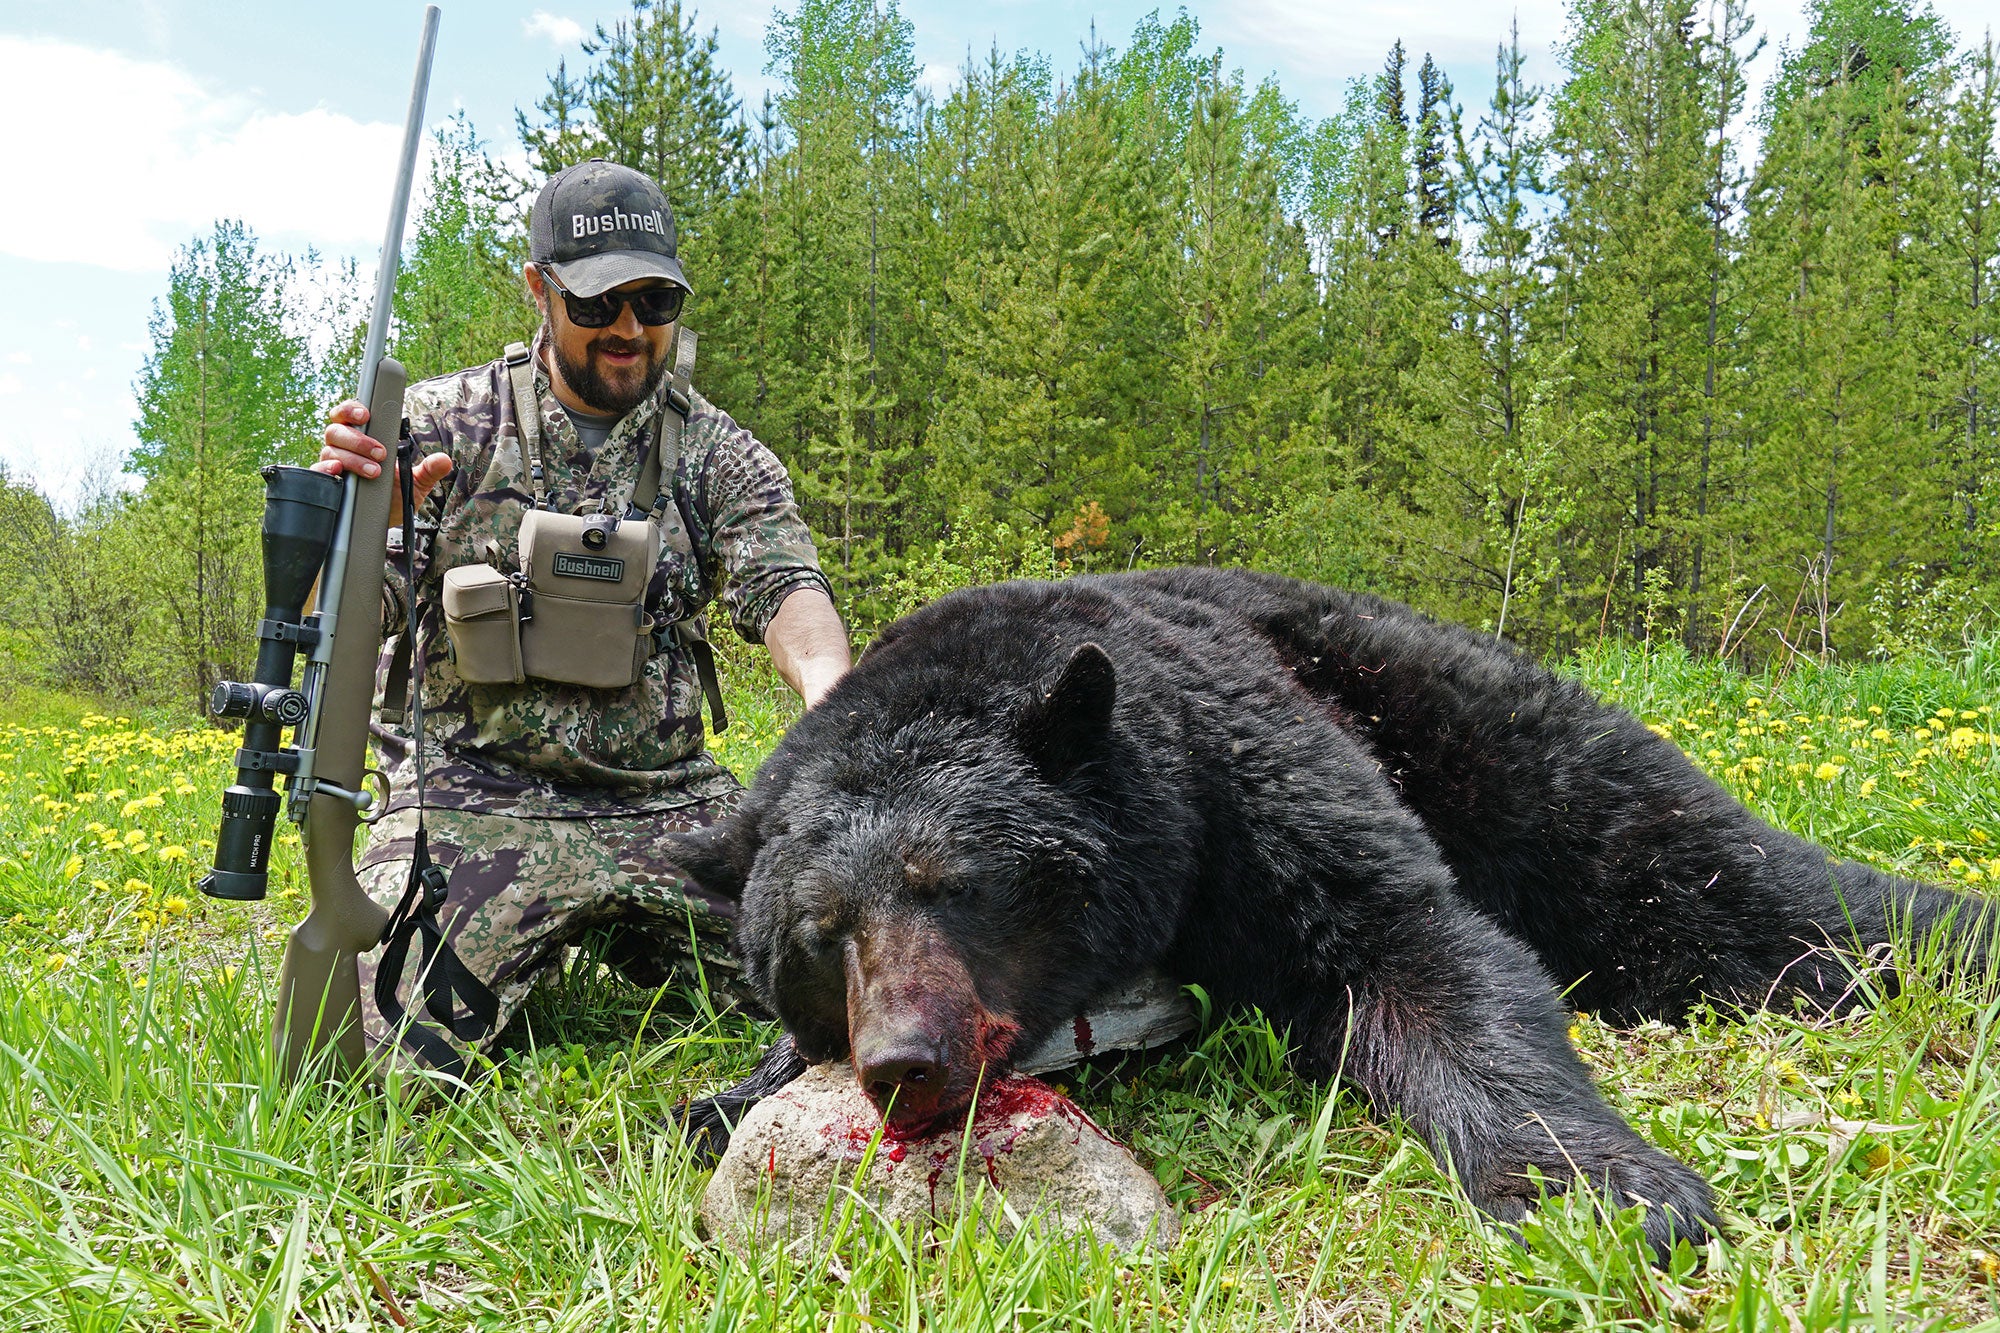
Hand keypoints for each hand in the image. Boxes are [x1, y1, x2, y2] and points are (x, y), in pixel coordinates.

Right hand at [314, 399, 452, 528]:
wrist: (384, 522)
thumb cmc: (395, 494)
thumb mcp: (416, 483)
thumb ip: (429, 470)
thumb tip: (444, 461)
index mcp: (361, 439)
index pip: (348, 415)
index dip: (352, 408)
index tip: (365, 414)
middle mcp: (343, 448)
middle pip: (337, 430)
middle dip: (359, 440)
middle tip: (381, 453)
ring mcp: (333, 464)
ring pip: (330, 449)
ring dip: (352, 458)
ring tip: (373, 471)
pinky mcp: (328, 483)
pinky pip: (317, 471)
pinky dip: (326, 469)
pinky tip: (338, 471)